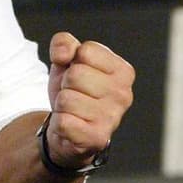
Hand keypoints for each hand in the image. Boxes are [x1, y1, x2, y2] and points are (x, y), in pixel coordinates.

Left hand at [45, 32, 133, 169]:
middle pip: (75, 75)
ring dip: (61, 105)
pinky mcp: (97, 139)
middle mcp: (124, 95)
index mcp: (123, 71)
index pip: (86, 51)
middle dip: (66, 84)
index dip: (73, 61)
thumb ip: (64, 43)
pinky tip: (70, 126)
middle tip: (74, 95)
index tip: (79, 74)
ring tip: (72, 111)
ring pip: (66, 99)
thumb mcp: (67, 61)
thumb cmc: (73, 90)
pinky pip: (63, 122)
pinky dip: (59, 124)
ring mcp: (112, 118)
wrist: (68, 129)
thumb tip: (63, 53)